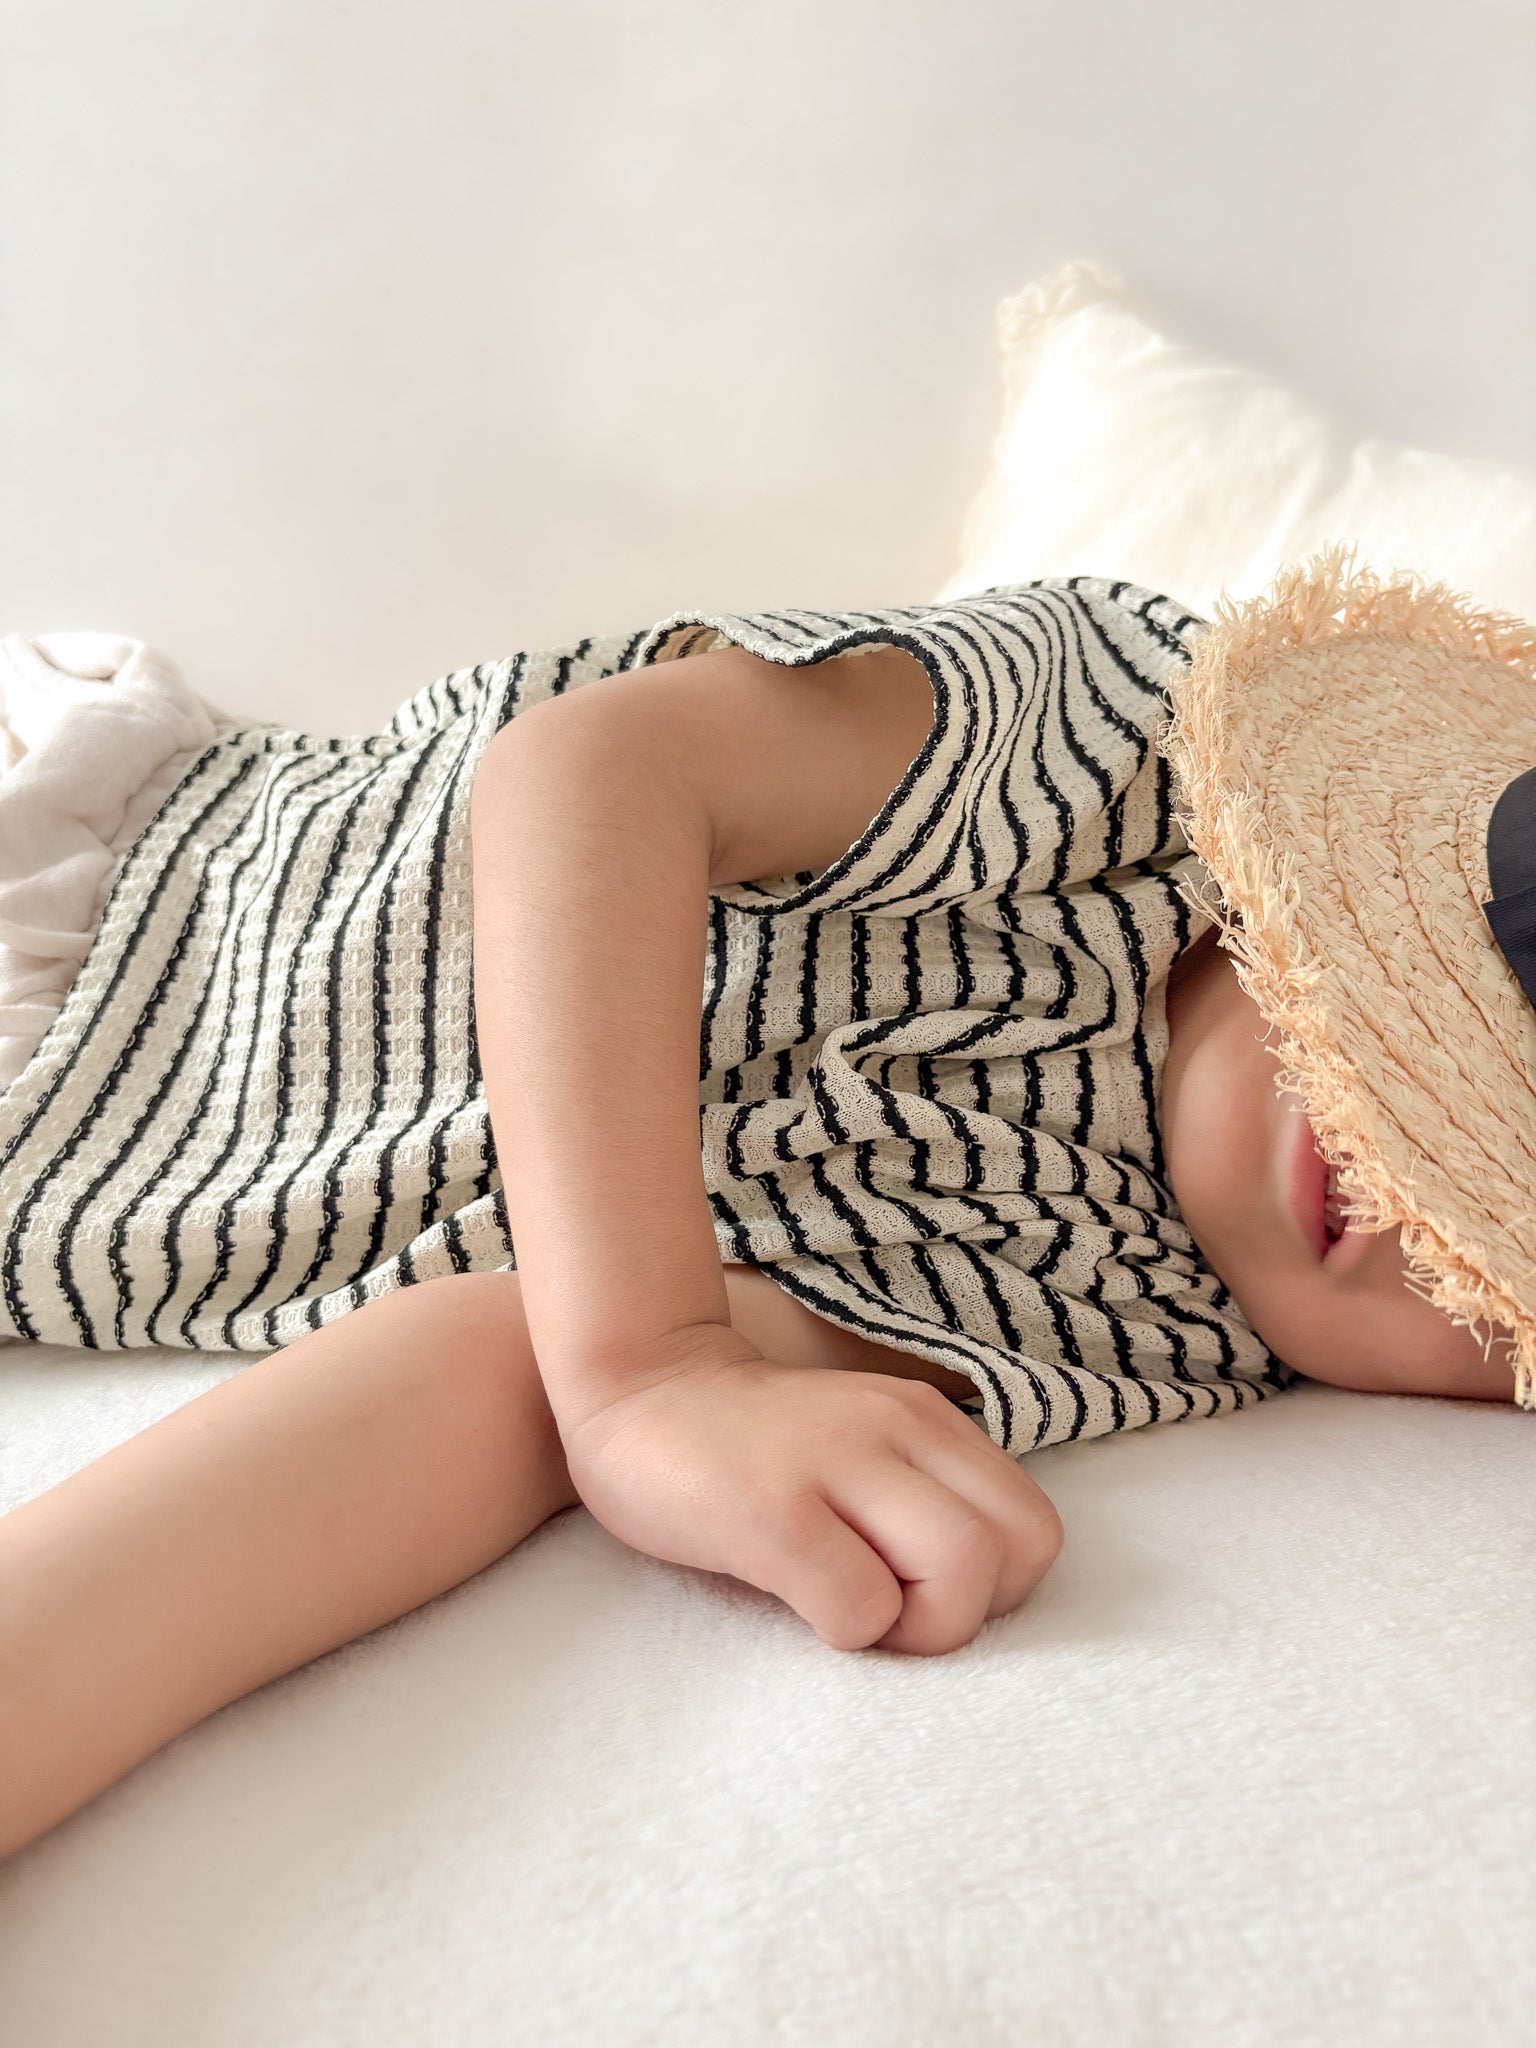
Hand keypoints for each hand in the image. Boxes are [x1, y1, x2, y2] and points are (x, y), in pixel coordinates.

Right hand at [560, 1331, 1062, 1655]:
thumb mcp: (864, 1445)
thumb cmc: (753, 1444)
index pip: (1035, 1529)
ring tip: (846, 1608)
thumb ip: (922, 1492)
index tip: (919, 1591)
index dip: (995, 1588)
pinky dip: (842, 1631)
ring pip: (963, 1571)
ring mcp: (836, 1464)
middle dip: (966, 1615)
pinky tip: (793, 1599)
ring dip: (913, 1627)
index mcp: (926, 1422)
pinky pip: (861, 1607)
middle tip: (890, 1613)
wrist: (635, 1385)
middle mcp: (897, 1430)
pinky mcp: (772, 1511)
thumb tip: (973, 1592)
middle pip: (1020, 1550)